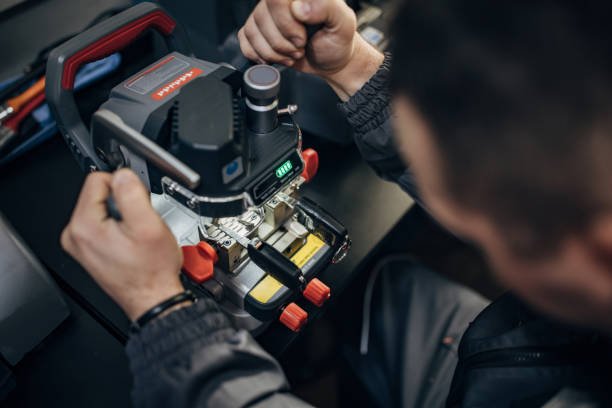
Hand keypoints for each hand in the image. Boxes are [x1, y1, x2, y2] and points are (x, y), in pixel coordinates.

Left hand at [61, 169, 183, 320]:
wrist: (153, 298)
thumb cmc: (151, 271)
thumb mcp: (148, 225)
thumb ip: (132, 193)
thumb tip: (122, 175)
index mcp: (84, 226)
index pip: (97, 179)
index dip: (124, 187)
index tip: (137, 203)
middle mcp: (75, 235)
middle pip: (99, 193)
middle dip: (123, 203)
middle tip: (139, 224)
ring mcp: (80, 244)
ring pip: (102, 208)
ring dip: (123, 216)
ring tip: (136, 236)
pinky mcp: (89, 249)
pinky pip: (103, 223)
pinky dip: (120, 227)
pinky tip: (131, 242)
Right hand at [238, 0, 383, 99]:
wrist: (331, 60)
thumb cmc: (337, 41)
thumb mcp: (343, 24)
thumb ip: (327, 8)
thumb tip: (299, 7)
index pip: (276, 0)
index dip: (286, 25)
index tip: (302, 38)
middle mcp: (279, 0)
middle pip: (262, 18)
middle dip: (282, 43)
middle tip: (300, 46)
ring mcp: (266, 13)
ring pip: (252, 32)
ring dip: (274, 52)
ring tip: (293, 52)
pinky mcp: (257, 30)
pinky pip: (244, 40)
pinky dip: (260, 55)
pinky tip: (278, 56)